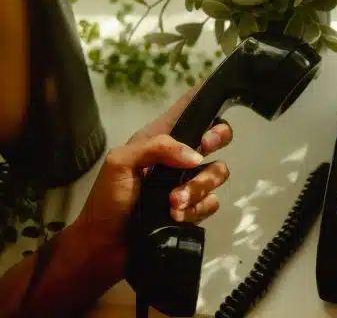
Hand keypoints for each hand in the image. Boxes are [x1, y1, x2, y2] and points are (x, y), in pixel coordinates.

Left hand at [74, 87, 232, 251]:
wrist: (106, 246)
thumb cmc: (108, 200)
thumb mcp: (120, 163)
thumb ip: (157, 147)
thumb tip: (196, 156)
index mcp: (160, 139)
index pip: (188, 110)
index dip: (206, 102)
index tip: (212, 104)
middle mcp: (179, 157)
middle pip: (217, 136)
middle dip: (217, 140)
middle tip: (204, 148)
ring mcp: (189, 183)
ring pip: (218, 172)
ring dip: (198, 187)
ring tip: (173, 203)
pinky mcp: (194, 209)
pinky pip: (212, 202)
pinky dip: (196, 210)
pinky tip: (176, 217)